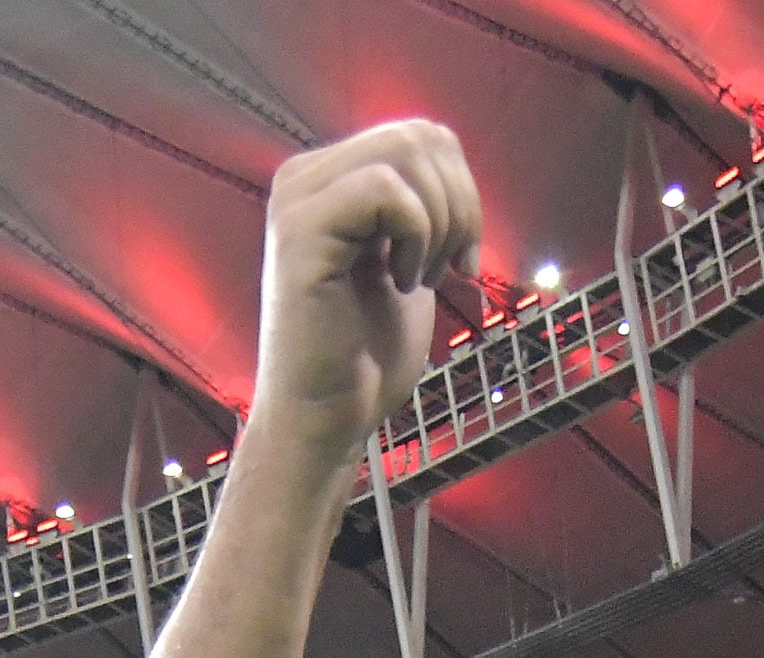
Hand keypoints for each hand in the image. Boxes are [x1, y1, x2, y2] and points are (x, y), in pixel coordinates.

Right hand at [249, 122, 483, 463]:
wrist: (328, 416)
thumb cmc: (366, 353)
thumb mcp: (407, 262)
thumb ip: (420, 208)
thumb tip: (454, 168)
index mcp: (329, 179)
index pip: (421, 134)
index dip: (464, 190)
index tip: (465, 260)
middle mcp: (305, 178)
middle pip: (419, 134)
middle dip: (461, 204)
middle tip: (451, 268)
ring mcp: (298, 201)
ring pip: (404, 152)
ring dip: (440, 222)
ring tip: (420, 276)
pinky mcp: (299, 233)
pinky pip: (384, 191)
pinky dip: (416, 237)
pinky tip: (401, 282)